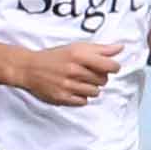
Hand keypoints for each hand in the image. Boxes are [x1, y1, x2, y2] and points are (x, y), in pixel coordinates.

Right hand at [0, 36, 125, 104]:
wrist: (29, 68)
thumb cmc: (55, 57)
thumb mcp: (76, 47)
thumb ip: (100, 49)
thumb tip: (121, 47)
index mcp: (79, 55)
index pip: (110, 66)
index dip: (113, 67)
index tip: (109, 67)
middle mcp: (74, 70)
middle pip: (103, 80)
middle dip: (99, 77)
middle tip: (88, 73)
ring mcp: (67, 85)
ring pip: (95, 92)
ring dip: (90, 88)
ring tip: (79, 81)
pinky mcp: (62, 98)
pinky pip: (84, 101)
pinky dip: (81, 97)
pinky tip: (73, 89)